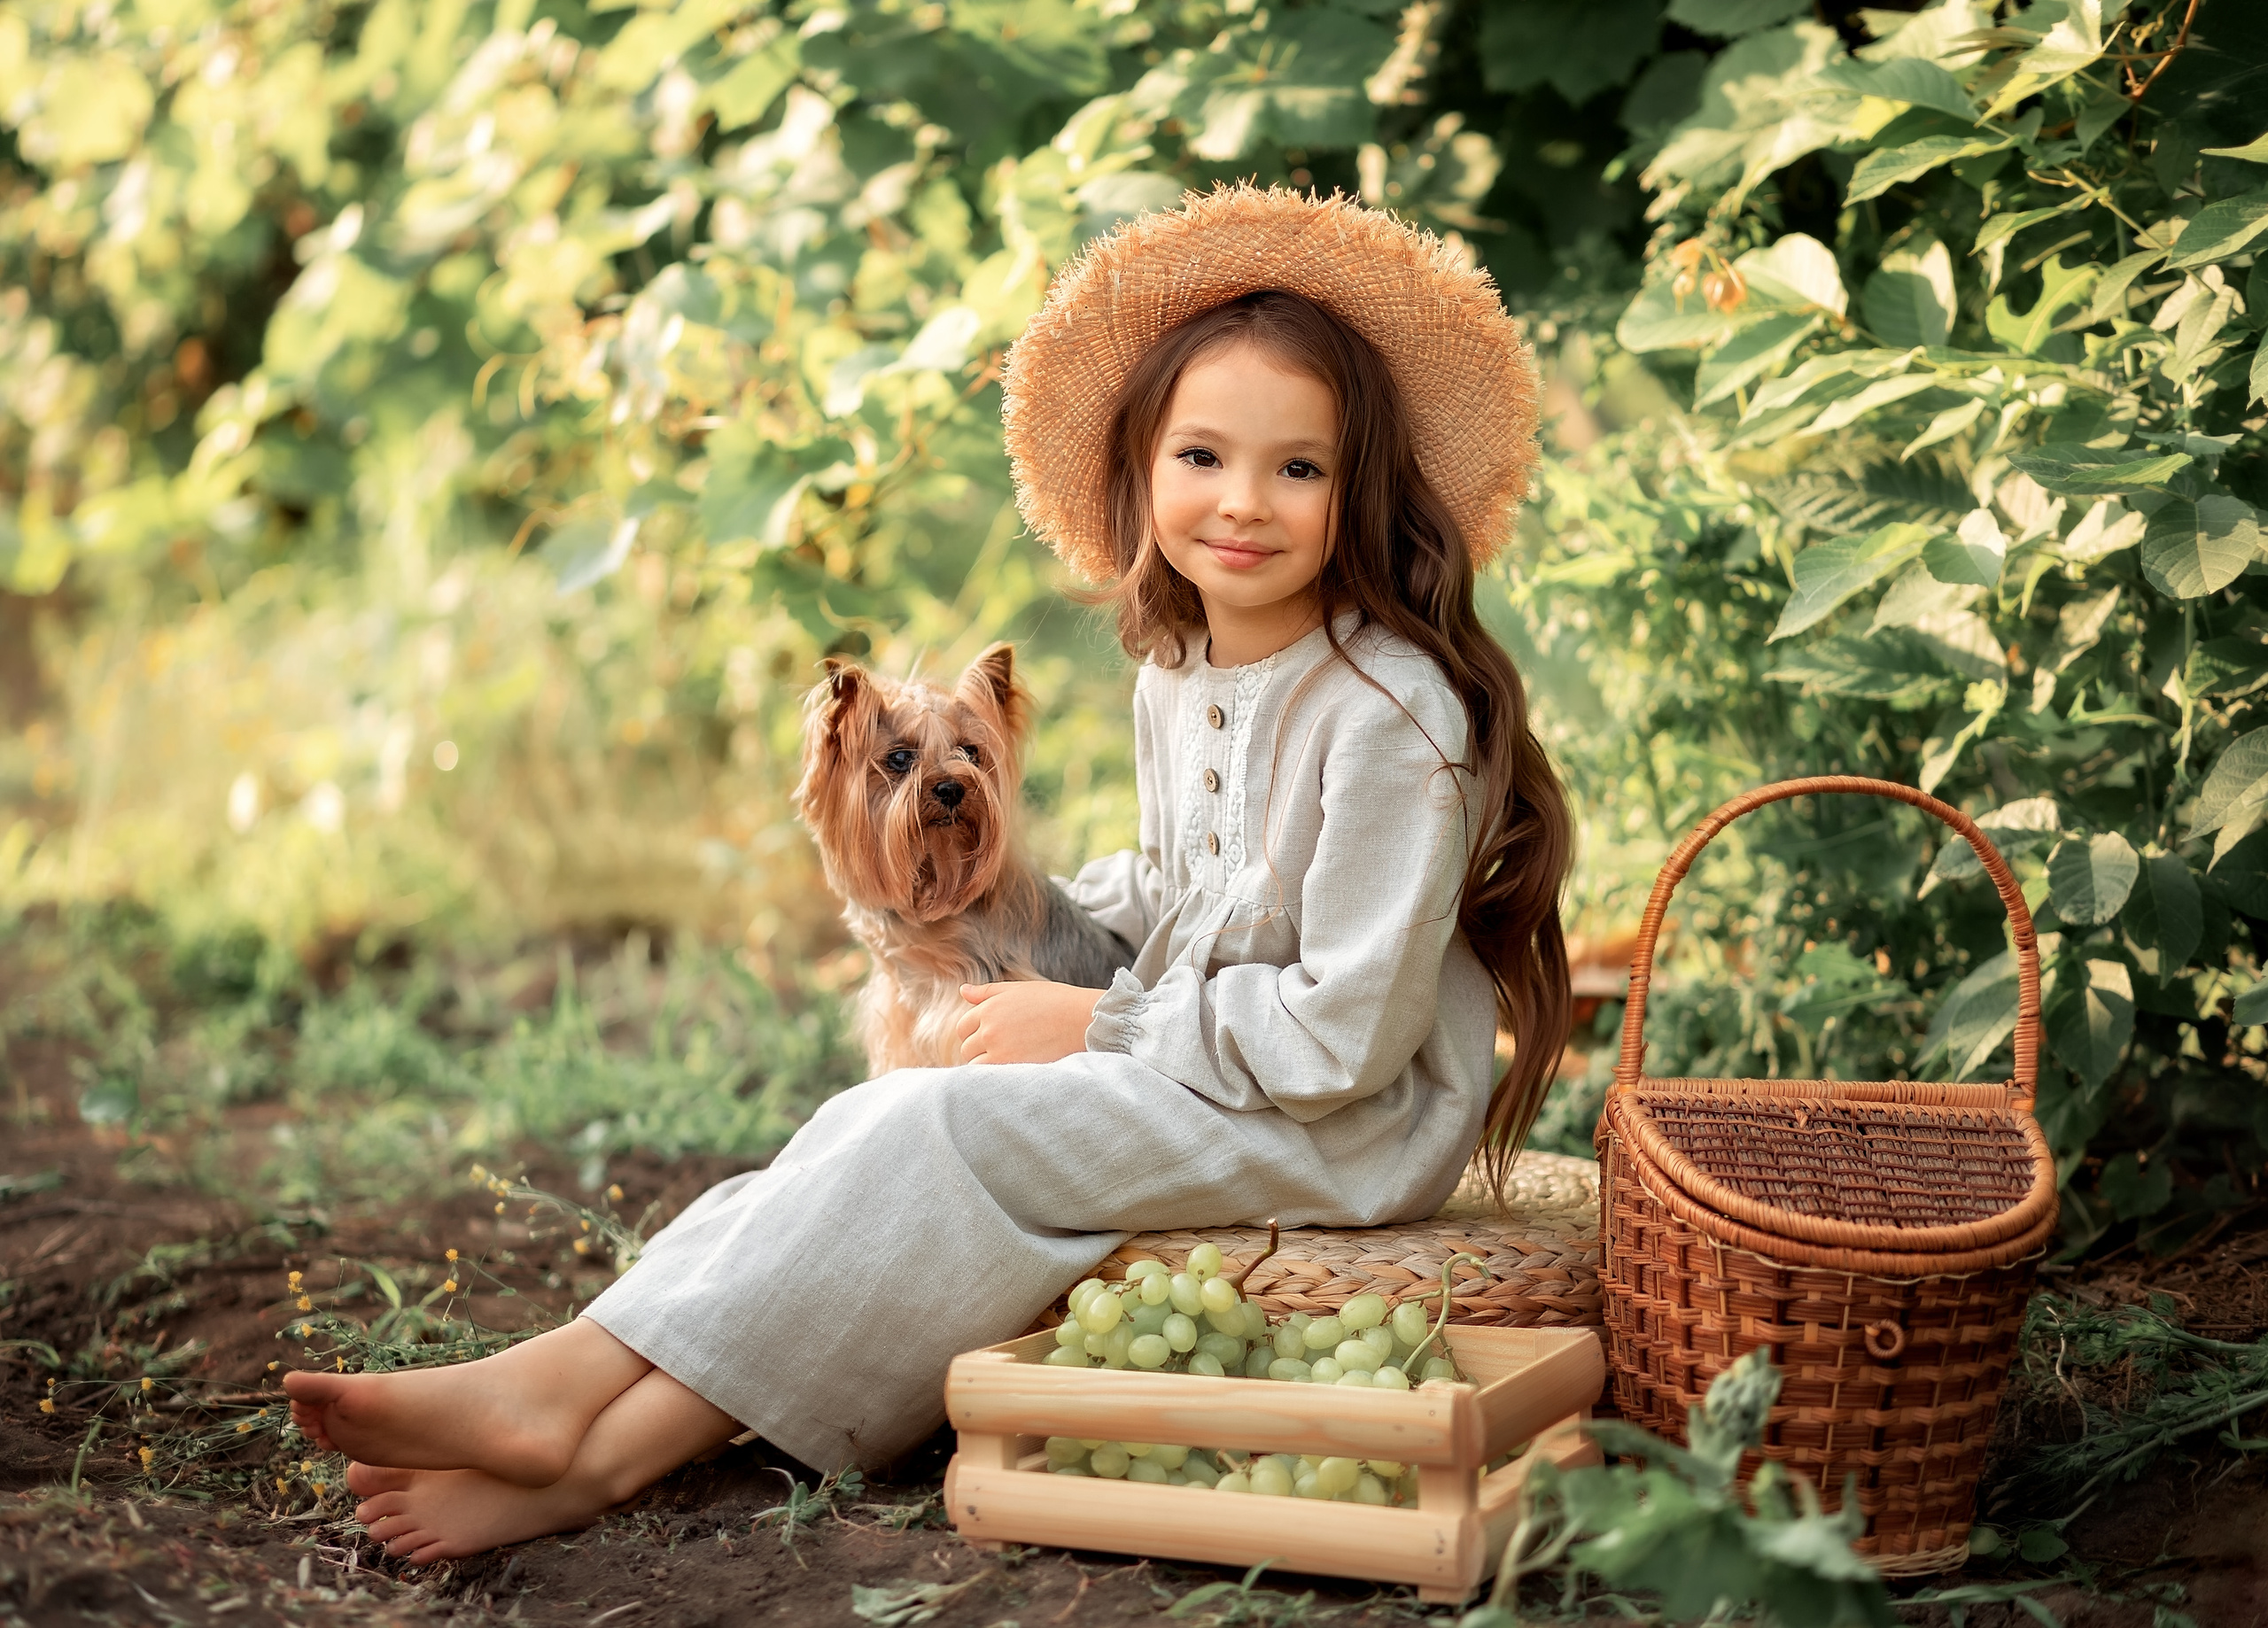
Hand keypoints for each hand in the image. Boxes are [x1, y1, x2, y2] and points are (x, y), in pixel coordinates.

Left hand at [957, 980, 1104, 1064]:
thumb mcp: (1018, 989)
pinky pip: (989, 1079)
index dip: (974, 1033)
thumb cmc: (1054, 1001)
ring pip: (975, 1066)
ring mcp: (998, 1050)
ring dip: (985, 1066)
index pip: (964, 1027)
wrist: (1081, 1020)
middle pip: (967, 1048)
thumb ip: (987, 992)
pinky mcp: (1011, 1068)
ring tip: (1006, 1063)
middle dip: (978, 1050)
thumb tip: (963, 990)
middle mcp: (989, 1029)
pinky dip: (993, 1078)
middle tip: (1000, 1051)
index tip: (989, 1038)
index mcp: (989, 1008)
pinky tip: (1008, 1074)